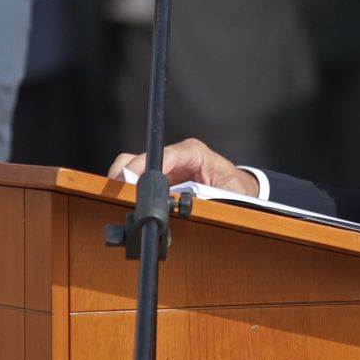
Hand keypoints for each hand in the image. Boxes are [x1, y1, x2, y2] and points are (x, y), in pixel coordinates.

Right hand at [106, 138, 256, 195]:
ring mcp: (165, 168)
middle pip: (140, 158)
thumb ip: (210, 199)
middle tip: (120, 195)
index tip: (130, 179)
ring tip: (124, 204)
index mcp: (194, 153)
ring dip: (125, 187)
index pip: (164, 155)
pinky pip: (138, 183)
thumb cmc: (235, 188)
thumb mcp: (229, 194)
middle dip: (125, 175)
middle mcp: (176, 157)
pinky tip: (130, 206)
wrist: (239, 190)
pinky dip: (130, 194)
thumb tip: (191, 206)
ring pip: (133, 169)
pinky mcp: (160, 180)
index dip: (144, 166)